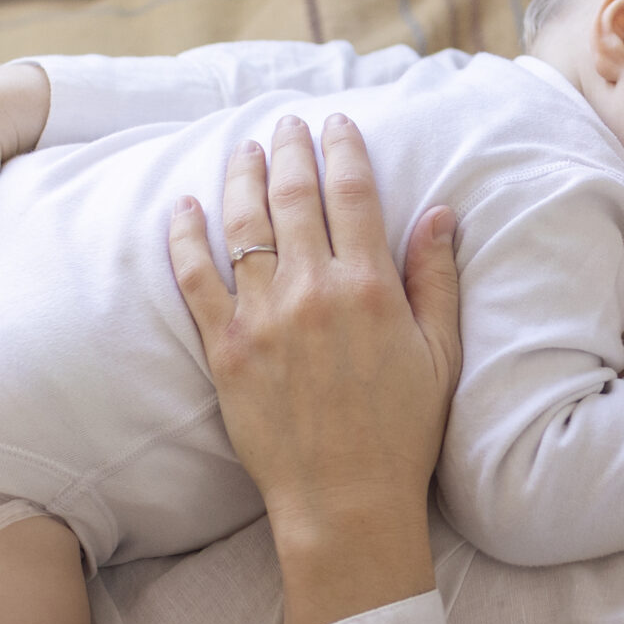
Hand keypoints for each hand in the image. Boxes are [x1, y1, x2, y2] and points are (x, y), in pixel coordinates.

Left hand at [167, 115, 459, 623]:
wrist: (346, 499)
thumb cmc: (402, 430)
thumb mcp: (440, 352)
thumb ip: (435, 277)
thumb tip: (439, 211)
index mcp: (370, 286)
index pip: (353, 193)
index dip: (344, 149)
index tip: (337, 124)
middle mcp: (312, 290)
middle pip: (294, 196)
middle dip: (290, 149)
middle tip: (287, 124)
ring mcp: (262, 317)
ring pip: (243, 224)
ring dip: (242, 177)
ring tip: (243, 150)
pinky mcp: (223, 348)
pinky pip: (196, 278)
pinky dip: (186, 236)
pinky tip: (184, 208)